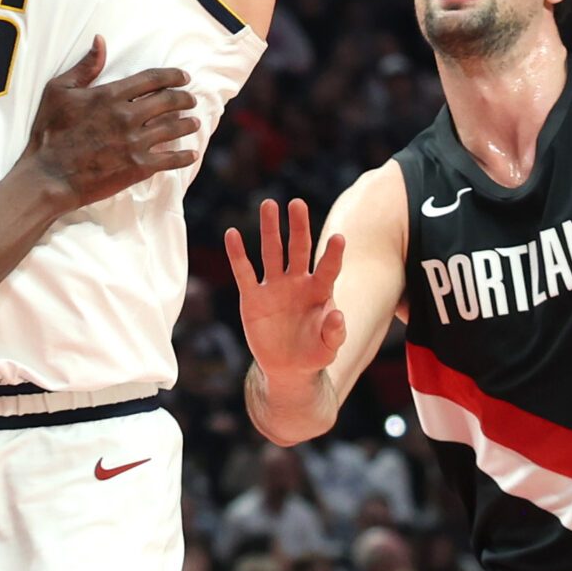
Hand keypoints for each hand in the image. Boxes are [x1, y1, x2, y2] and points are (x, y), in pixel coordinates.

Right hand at [24, 37, 196, 207]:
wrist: (49, 176)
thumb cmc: (49, 133)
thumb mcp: (59, 91)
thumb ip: (84, 67)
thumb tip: (100, 41)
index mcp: (110, 95)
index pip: (152, 79)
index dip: (172, 76)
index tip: (184, 77)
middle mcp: (127, 116)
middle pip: (168, 101)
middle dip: (185, 98)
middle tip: (191, 99)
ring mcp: (135, 143)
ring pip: (173, 128)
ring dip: (188, 124)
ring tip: (194, 123)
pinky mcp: (137, 168)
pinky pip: (169, 159)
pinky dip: (184, 156)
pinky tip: (192, 154)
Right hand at [225, 198, 345, 375]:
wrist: (288, 367)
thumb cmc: (314, 353)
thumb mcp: (329, 347)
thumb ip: (335, 331)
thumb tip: (337, 314)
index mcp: (320, 291)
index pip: (327, 268)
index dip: (332, 254)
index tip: (339, 238)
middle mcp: (297, 282)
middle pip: (298, 248)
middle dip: (298, 226)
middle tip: (297, 203)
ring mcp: (274, 287)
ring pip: (272, 252)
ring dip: (270, 229)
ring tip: (268, 204)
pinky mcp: (252, 297)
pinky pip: (244, 272)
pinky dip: (237, 254)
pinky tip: (232, 234)